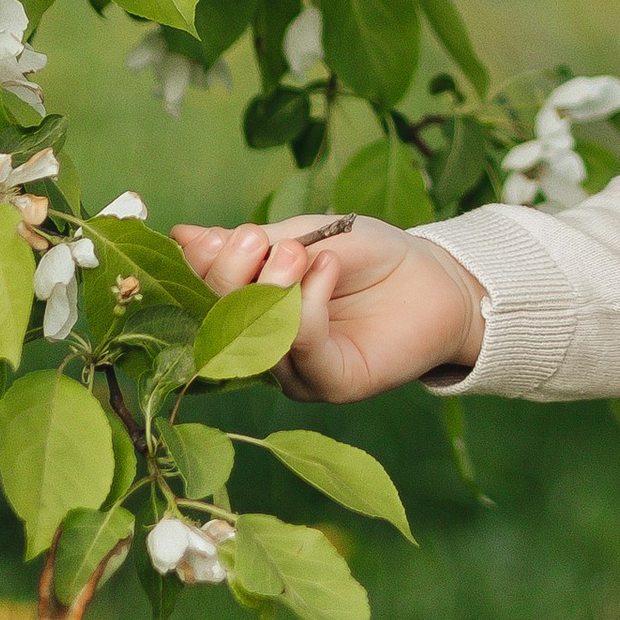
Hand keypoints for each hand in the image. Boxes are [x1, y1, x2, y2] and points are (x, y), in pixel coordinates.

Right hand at [171, 212, 486, 404]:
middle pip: (221, 324)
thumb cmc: (369, 256)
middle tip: (258, 238)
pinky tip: (325, 268)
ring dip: (273, 288)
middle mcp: (264, 350)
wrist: (436, 276)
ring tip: (300, 251)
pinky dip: (308, 303)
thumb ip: (252, 244)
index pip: (205, 299)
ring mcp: (296, 372)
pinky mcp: (332, 384)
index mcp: (249, 312)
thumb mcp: (306, 236)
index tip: (221, 236)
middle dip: (231, 277)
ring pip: (258, 338)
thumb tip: (182, 236)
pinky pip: (303, 347)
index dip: (204, 269)